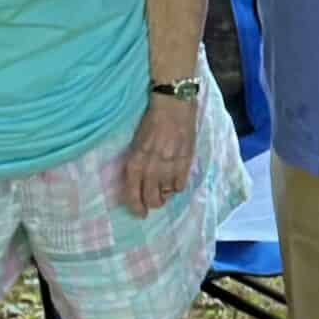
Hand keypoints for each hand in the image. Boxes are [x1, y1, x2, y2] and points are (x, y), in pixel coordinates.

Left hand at [122, 93, 198, 215]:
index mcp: (135, 161)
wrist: (173, 104)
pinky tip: (175, 181)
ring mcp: (169, 165)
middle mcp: (151, 167)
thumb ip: (137, 164)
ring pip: (166, 194)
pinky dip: (177, 187)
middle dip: (151, 204)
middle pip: (151, 198)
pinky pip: (180, 185)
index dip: (136, 207)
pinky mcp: (185, 161)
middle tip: (154, 203)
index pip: (132, 193)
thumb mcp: (136, 143)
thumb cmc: (151, 121)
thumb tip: (140, 183)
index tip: (139, 214)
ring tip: (165, 190)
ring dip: (165, 195)